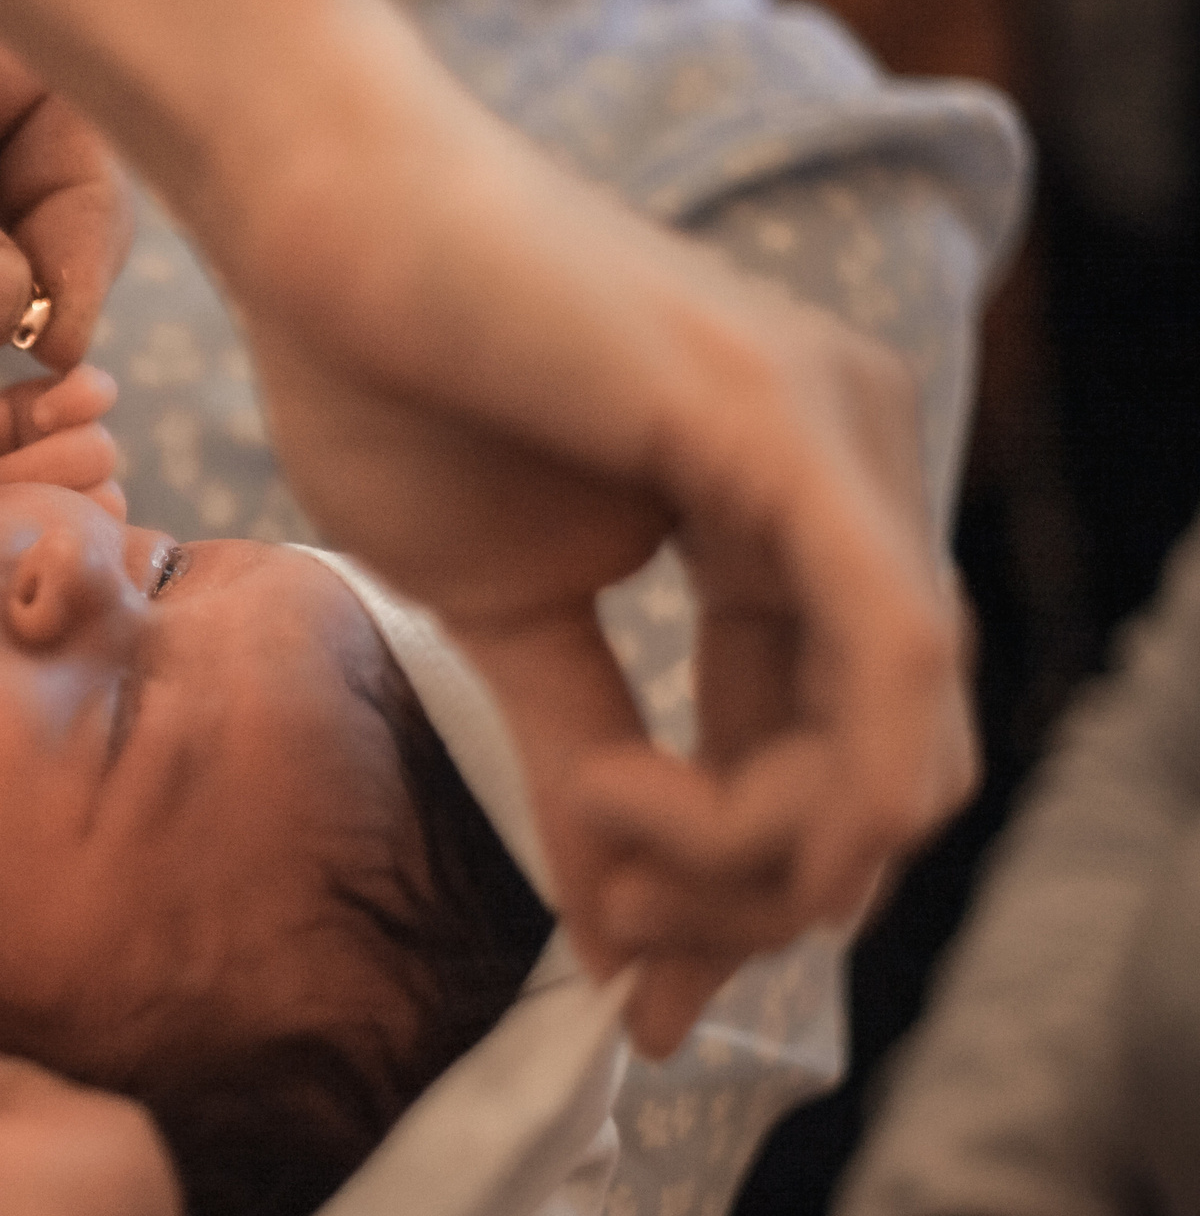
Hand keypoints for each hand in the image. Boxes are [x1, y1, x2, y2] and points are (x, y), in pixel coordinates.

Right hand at [0, 0, 968, 1052]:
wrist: (311, 218)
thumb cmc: (385, 372)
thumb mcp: (501, 610)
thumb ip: (580, 752)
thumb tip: (622, 940)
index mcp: (795, 517)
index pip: (843, 752)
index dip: (755, 899)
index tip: (639, 996)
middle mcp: (856, 476)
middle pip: (896, 775)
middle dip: (761, 902)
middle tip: (618, 934)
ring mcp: (839, 444)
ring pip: (905, 747)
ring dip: (755, 864)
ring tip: (596, 843)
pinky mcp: (787, 430)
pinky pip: (884, 662)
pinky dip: (783, 792)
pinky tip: (631, 816)